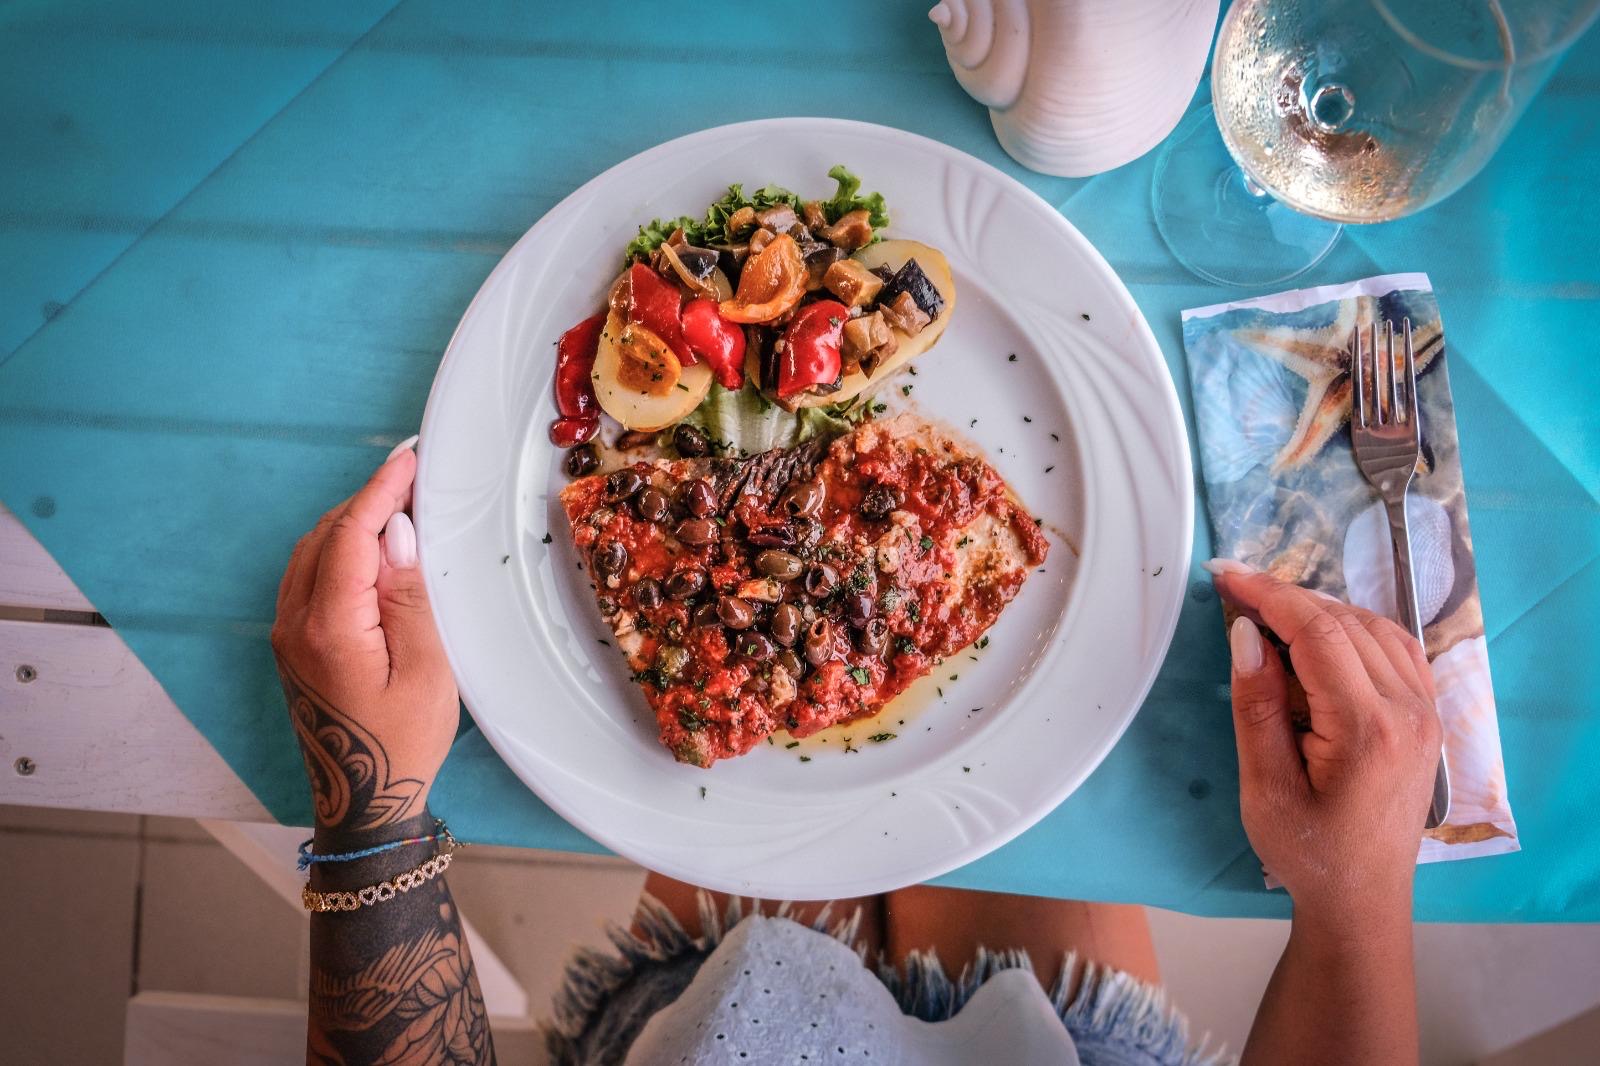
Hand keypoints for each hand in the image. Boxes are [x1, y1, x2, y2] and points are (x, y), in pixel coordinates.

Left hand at [270, 445, 457, 834]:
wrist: (364, 803)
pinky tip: (370, 551)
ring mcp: (287, 635)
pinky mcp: (293, 646)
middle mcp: (295, 625)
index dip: (380, 492)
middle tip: (413, 478)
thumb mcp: (427, 670)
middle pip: (325, 537)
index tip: (407, 460)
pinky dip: (339, 549)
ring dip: (351, 523)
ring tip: (398, 508)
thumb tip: (397, 535)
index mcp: (329, 628)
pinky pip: (309, 577)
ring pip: (312, 553)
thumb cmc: (403, 743)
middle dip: (367, 501)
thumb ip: (408, 598)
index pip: (350, 536)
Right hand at [1209, 562, 1441, 915]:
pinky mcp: (1426, 716)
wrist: (1362, 899)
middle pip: (1347, 622)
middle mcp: (1409, 712)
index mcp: (1368, 731)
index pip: (1318, 633)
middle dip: (1288, 597)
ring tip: (1269, 611)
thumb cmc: (1306, 851)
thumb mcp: (1265, 786)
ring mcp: (1426, 712)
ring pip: (1375, 627)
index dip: (1270, 594)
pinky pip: (1395, 647)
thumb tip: (1247, 633)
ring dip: (1320, 609)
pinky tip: (1319, 633)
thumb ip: (1258, 706)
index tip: (1226, 576)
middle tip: (1236, 589)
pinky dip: (1354, 627)